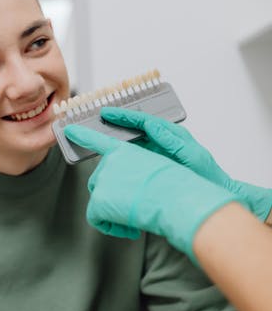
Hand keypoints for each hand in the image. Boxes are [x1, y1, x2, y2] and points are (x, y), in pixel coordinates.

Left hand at [64, 123, 236, 262]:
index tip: (68, 129)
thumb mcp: (155, 169)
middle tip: (133, 205)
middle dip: (113, 197)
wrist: (174, 197)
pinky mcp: (99, 199)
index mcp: (124, 151)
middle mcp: (109, 162)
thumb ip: (135, 171)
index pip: (98, 141)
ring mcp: (102, 179)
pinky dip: (111, 227)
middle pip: (99, 182)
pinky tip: (128, 226)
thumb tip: (127, 189)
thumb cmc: (173, 187)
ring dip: (114, 212)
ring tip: (135, 215)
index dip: (82, 135)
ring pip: (98, 201)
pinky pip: (96, 219)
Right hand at [101, 107, 271, 223]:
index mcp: (172, 135)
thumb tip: (153, 125)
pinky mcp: (154, 166)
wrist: (212, 197)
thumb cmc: (207, 177)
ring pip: (132, 143)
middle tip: (98, 121)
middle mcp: (163, 141)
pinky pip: (135, 157)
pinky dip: (122, 156)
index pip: (143, 121)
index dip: (124, 116)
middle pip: (134, 129)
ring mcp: (157, 154)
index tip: (107, 113)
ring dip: (116, 140)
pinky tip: (111, 160)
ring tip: (98, 137)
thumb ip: (171, 140)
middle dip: (116, 124)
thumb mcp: (190, 155)